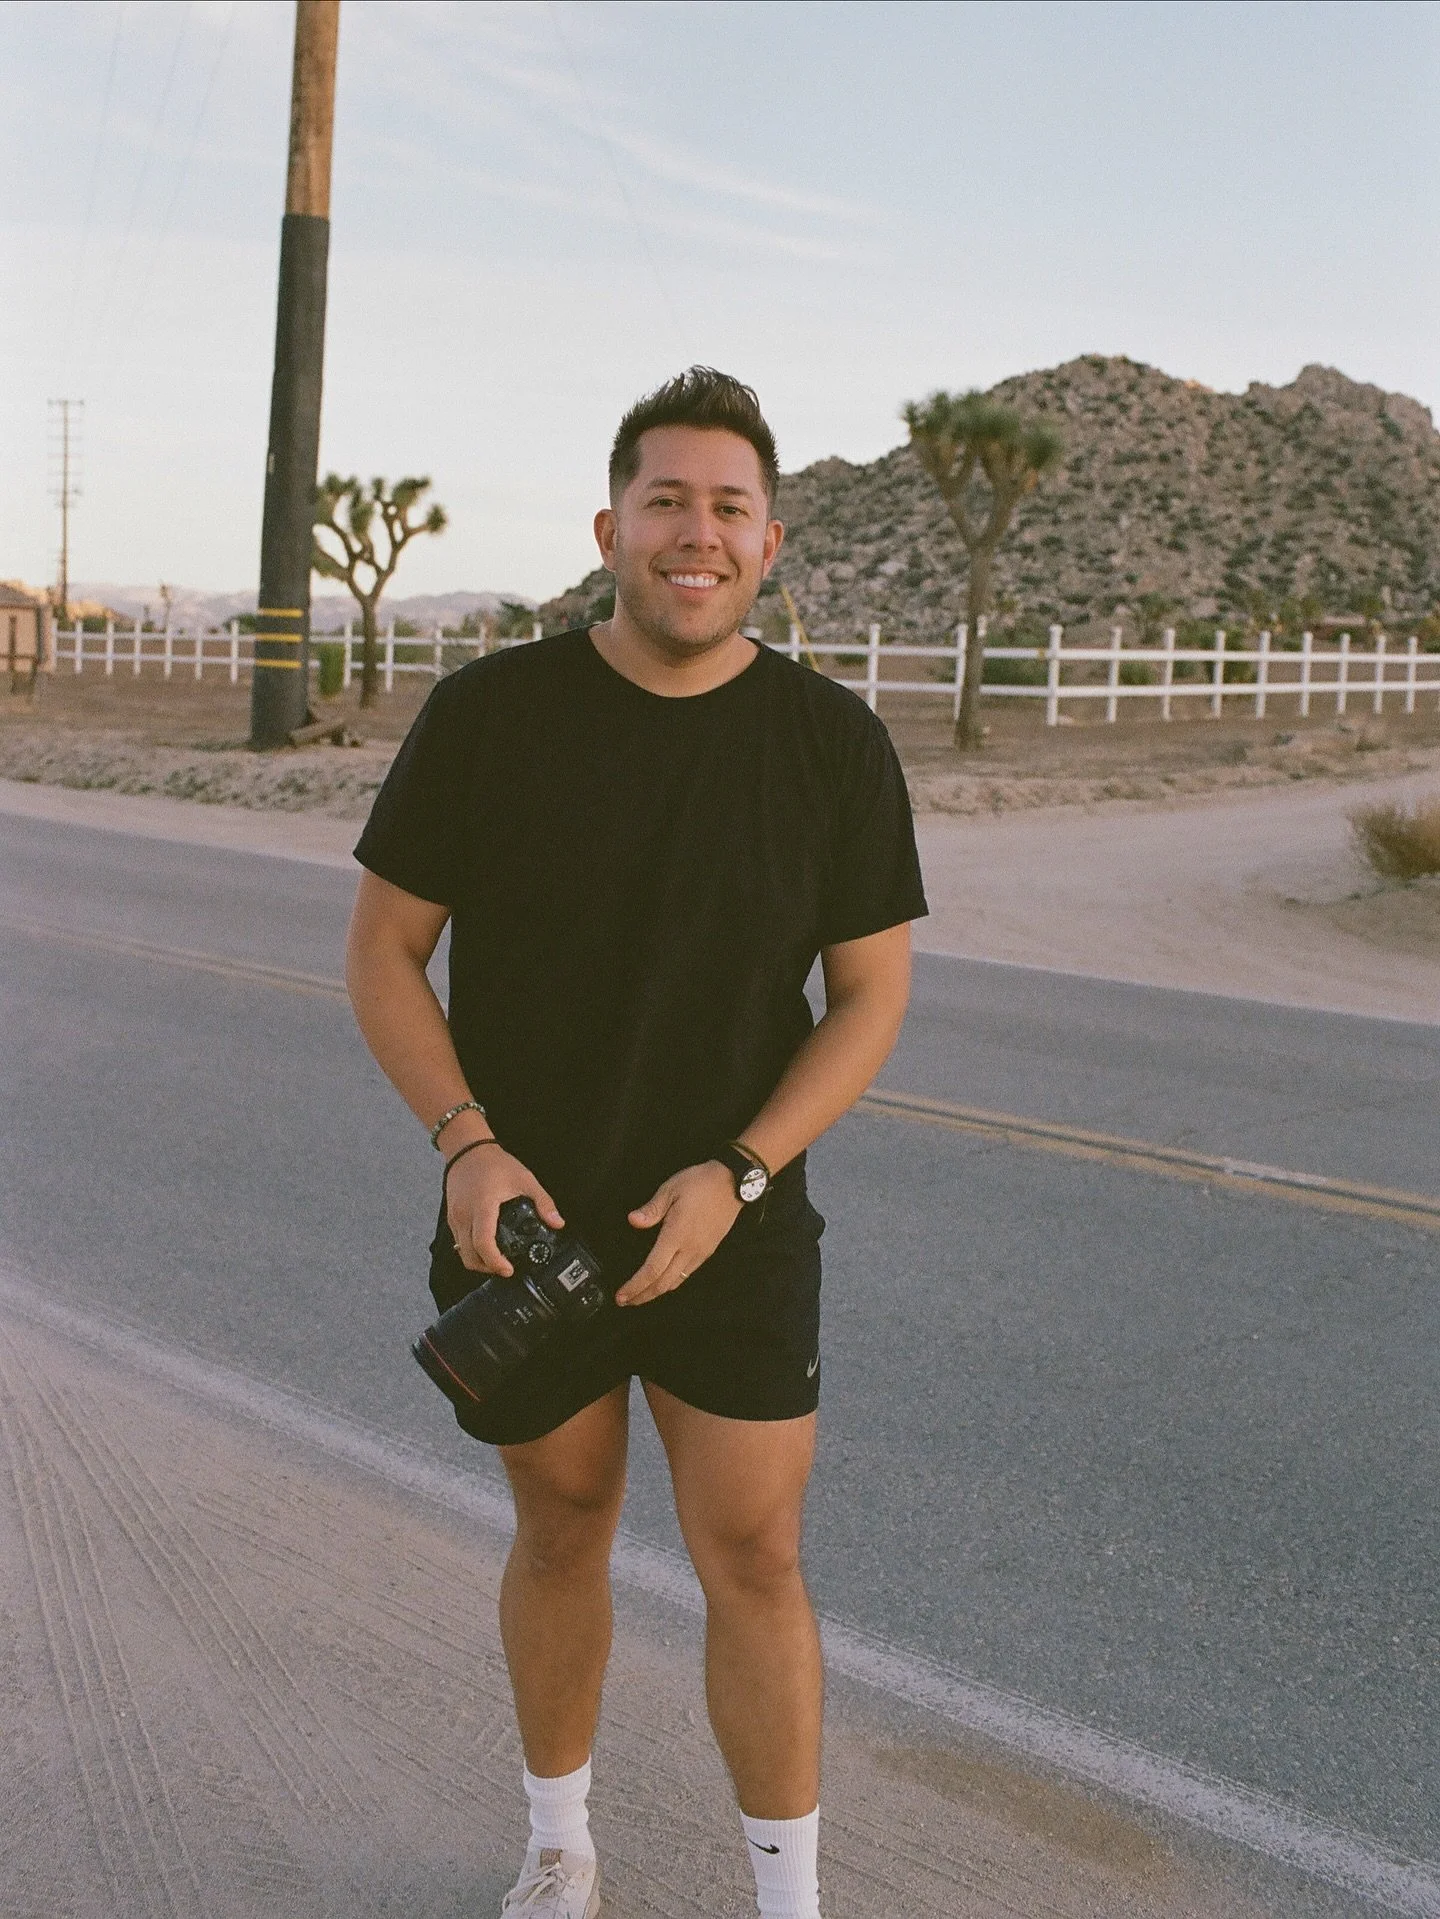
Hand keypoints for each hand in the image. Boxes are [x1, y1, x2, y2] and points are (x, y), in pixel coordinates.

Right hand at [446, 1145, 563, 1275]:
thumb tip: (558, 1222)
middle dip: (487, 1267)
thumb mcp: (525, 1179)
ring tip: (496, 1260)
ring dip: (478, 1261)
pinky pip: (457, 1241)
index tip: (508, 1269)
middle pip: (469, 1255)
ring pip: (461, 1252)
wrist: (467, 1149)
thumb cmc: (493, 1163)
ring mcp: (454, 1217)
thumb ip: (543, 1202)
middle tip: (505, 1268)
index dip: (495, 1261)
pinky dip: (470, 1250)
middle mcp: (464, 1214)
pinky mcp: (451, 1217)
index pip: (483, 1242)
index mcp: (482, 1206)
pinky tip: (485, 1246)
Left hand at [617, 1161, 741, 1306]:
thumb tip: (633, 1221)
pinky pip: (687, 1274)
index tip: (622, 1296)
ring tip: (640, 1295)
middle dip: (642, 1296)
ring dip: (656, 1292)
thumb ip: (651, 1209)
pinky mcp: (708, 1251)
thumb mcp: (671, 1189)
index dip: (636, 1286)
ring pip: (676, 1282)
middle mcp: (689, 1249)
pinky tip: (663, 1281)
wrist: (733, 1182)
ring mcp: (701, 1252)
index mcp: (677, 1235)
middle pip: (663, 1283)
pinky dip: (671, 1283)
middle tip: (625, 1301)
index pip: (653, 1269)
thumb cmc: (701, 1183)